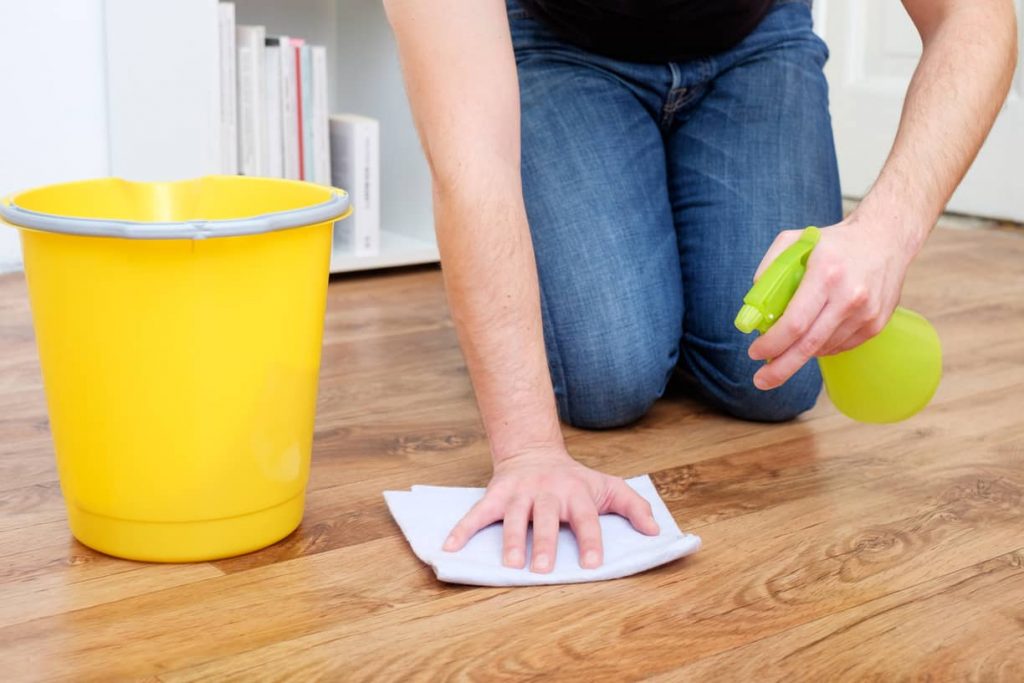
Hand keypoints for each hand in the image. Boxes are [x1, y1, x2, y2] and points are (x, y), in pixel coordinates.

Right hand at [442, 446, 659, 572]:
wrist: (535, 452)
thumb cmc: (575, 479)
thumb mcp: (608, 486)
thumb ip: (633, 507)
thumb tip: (654, 531)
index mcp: (576, 493)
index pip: (586, 518)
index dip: (590, 539)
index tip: (591, 563)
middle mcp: (548, 492)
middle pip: (546, 518)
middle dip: (545, 543)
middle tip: (543, 569)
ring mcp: (520, 493)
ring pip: (514, 517)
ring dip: (511, 540)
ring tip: (509, 564)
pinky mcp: (496, 494)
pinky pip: (478, 513)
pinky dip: (463, 528)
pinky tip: (451, 547)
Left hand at [747, 218, 913, 389]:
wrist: (886, 239)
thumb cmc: (834, 242)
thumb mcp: (794, 240)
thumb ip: (770, 268)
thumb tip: (755, 307)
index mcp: (826, 274)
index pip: (795, 322)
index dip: (771, 343)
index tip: (754, 352)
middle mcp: (850, 296)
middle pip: (808, 345)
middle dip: (780, 368)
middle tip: (761, 381)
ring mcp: (866, 314)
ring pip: (823, 348)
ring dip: (800, 352)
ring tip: (788, 344)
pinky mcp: (876, 324)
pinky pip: (839, 346)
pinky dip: (820, 346)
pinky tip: (815, 332)